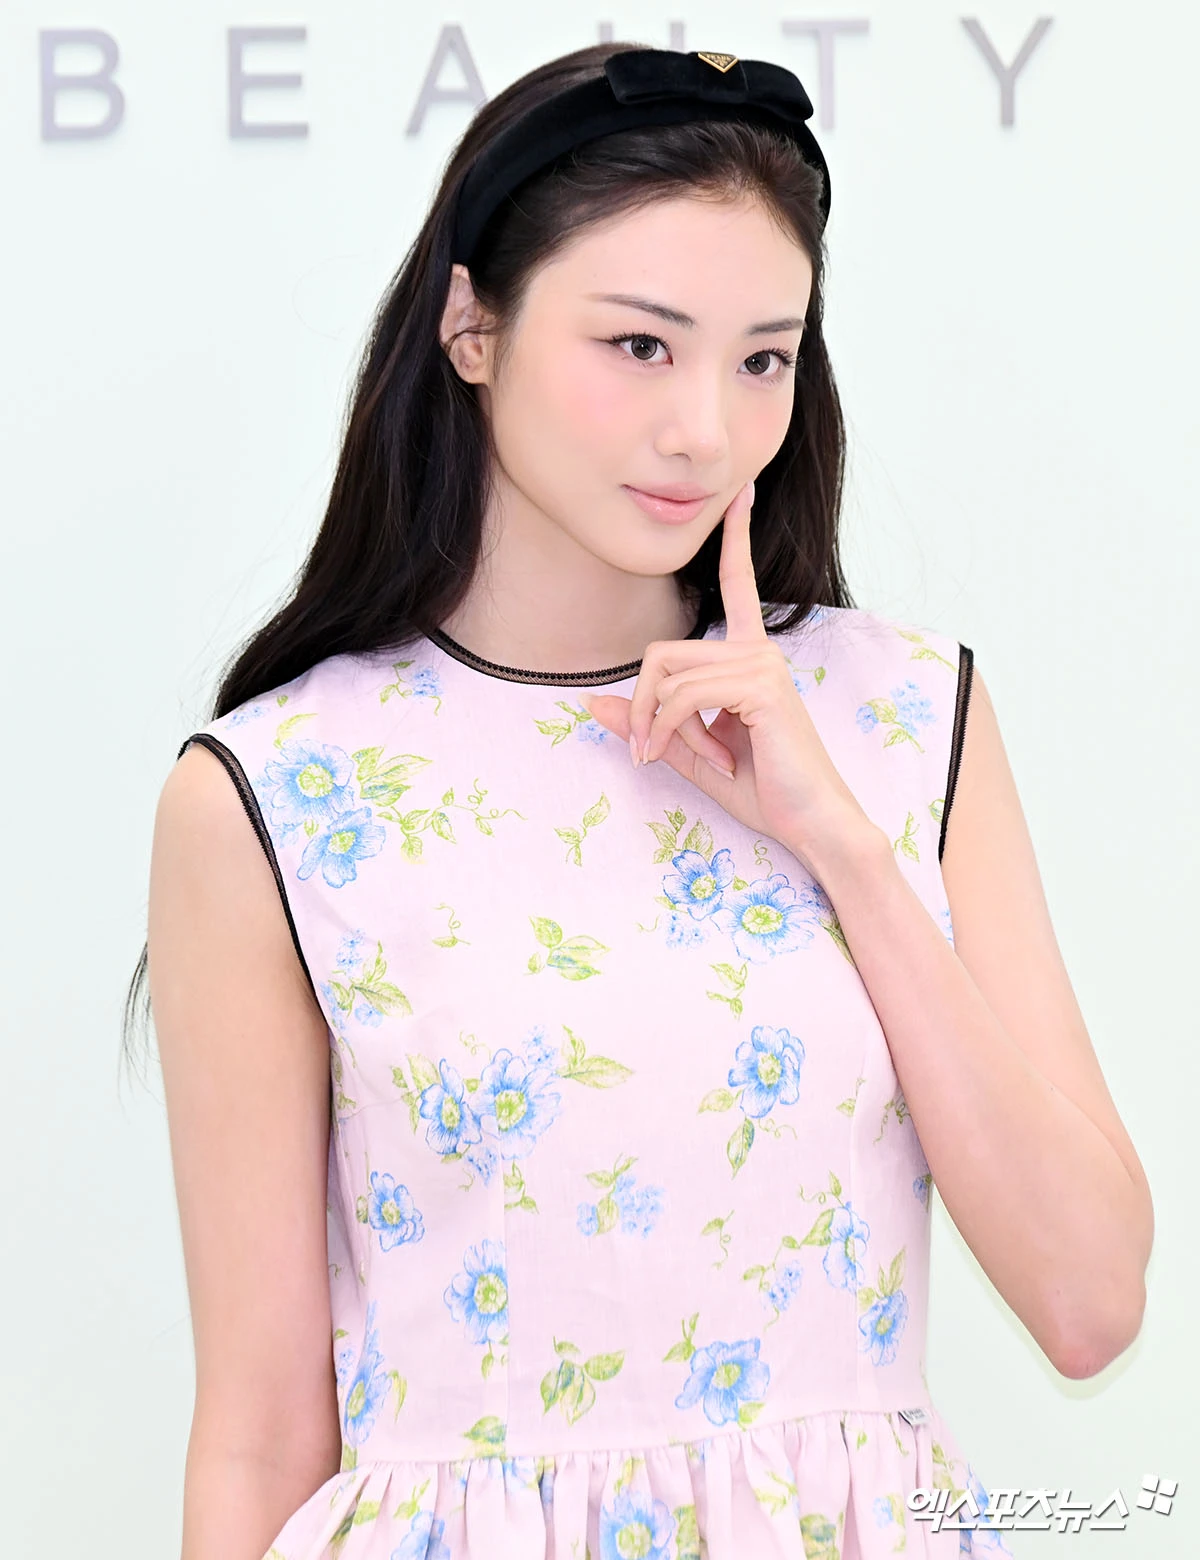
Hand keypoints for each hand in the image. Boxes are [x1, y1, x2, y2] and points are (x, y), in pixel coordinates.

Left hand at [581, 480, 873, 870]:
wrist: (814, 824)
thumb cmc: (766, 791)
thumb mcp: (694, 756)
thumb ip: (649, 725)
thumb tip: (592, 701)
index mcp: (750, 659)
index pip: (738, 585)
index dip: (737, 539)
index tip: (742, 493)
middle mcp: (759, 652)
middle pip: (662, 652)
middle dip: (639, 704)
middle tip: (644, 750)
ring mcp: (763, 665)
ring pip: (668, 675)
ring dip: (655, 725)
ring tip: (675, 759)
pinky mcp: (761, 686)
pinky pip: (685, 695)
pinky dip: (672, 730)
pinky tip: (698, 756)